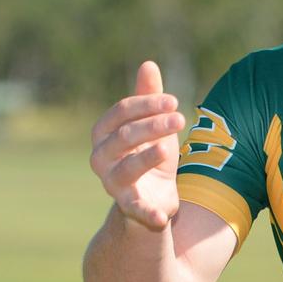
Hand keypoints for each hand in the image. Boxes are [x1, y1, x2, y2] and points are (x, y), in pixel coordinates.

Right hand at [90, 61, 185, 229]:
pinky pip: (135, 211)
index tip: (174, 101)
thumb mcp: (153, 125)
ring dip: (145, 158)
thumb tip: (148, 64)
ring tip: (167, 148)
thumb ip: (149, 99)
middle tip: (180, 118)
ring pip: (125, 169)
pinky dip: (148, 214)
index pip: (120, 112)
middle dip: (152, 125)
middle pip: (123, 137)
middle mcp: (101, 158)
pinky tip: (163, 217)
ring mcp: (112, 184)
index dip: (146, 104)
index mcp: (104, 134)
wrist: (151, 197)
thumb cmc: (148, 154)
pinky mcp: (129, 208)